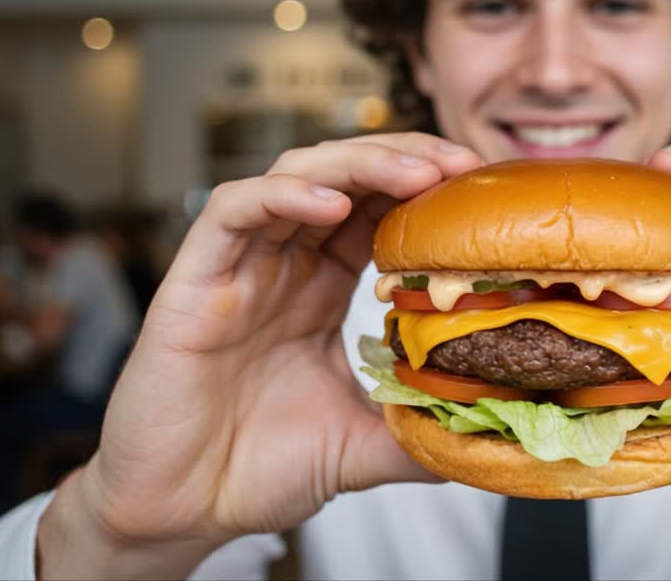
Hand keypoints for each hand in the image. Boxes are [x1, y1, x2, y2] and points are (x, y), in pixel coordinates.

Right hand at [38, 134, 482, 578]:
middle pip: (344, 176)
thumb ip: (419, 428)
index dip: (426, 187)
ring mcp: (238, 267)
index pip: (378, 207)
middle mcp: (282, 264)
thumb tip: (489, 432)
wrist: (181, 512)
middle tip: (459, 163)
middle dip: (404, 158)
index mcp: (321, 286)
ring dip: (357, 163)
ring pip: (294, 176)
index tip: (480, 187)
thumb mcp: (363, 444)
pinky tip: (330, 206)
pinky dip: (282, 197)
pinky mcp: (191, 281)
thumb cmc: (257, 469)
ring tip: (415, 173)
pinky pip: (232, 212)